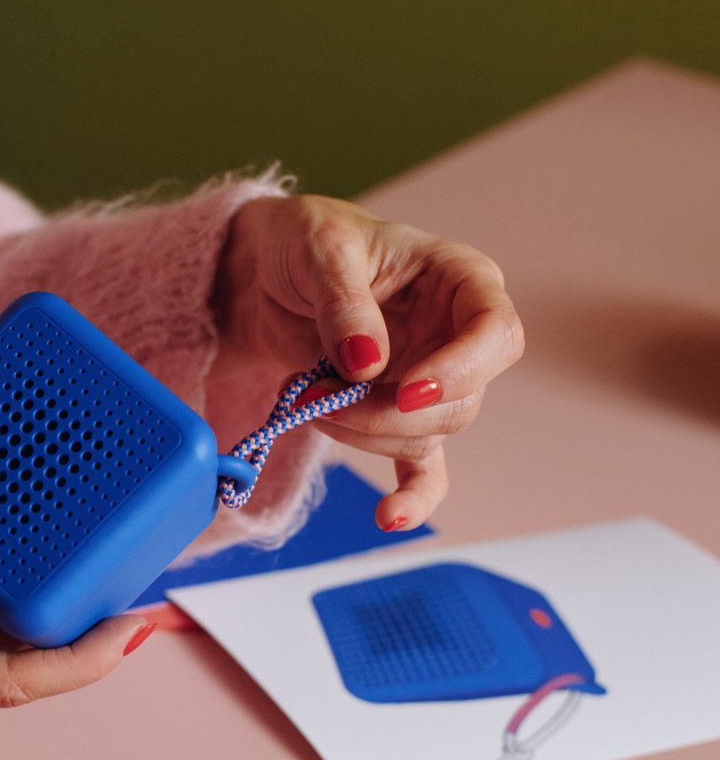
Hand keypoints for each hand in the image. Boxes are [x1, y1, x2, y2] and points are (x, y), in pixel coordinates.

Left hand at [213, 191, 524, 529]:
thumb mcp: (319, 247)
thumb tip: (367, 363)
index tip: (406, 388)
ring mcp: (429, 382)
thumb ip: (345, 302)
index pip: (497, 334)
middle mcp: (455, 335)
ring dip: (362, 433)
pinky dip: (408, 496)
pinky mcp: (395, 416)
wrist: (262, 272)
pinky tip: (390, 518)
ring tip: (306, 397)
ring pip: (424, 436)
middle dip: (387, 412)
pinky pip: (422, 469)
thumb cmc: (303, 241)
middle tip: (317, 393)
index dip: (460, 370)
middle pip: (457, 402)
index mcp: (459, 280)